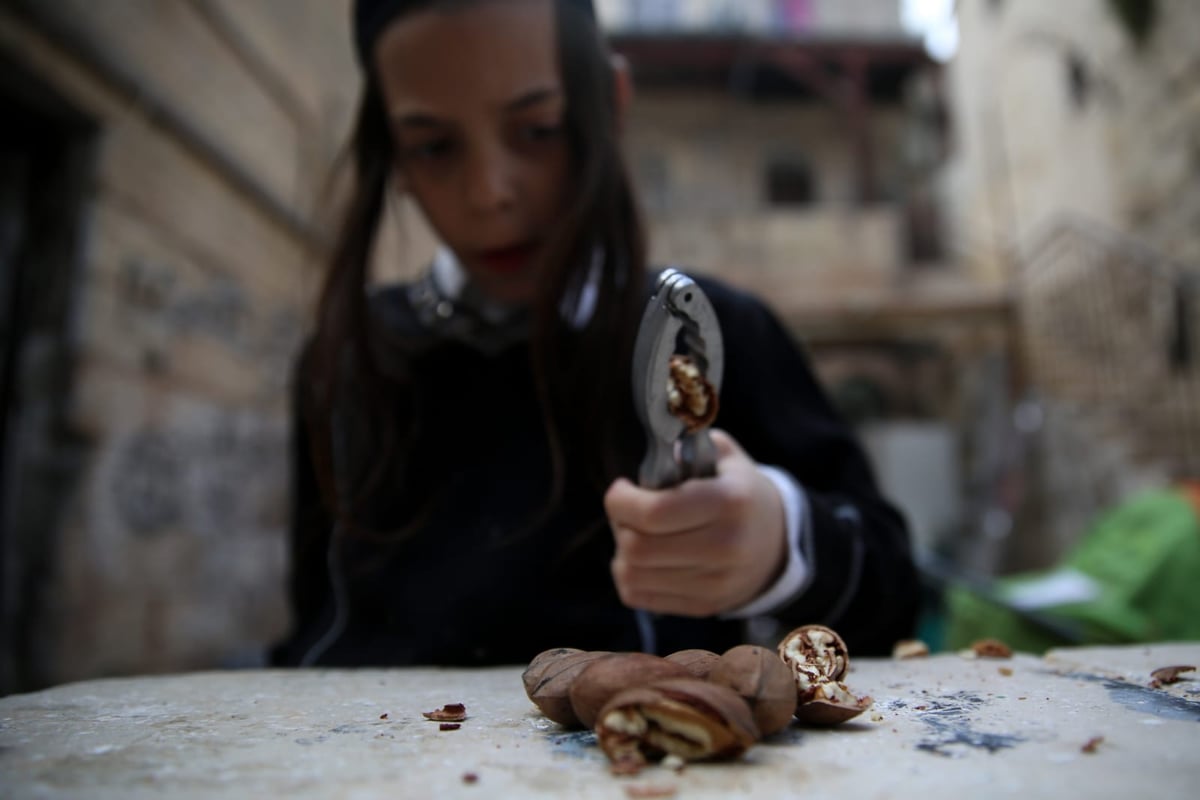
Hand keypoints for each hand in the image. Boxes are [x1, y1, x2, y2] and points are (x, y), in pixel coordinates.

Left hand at [604, 429, 787, 616]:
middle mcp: (726, 547)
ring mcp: (716, 583)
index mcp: (730, 502)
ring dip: (621, 552)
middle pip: (637, 548)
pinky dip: (629, 576)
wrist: (778, 542)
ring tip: (634, 534)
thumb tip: (654, 454)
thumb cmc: (740, 493)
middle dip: (619, 525)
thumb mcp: (725, 458)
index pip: (654, 512)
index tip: (622, 489)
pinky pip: (639, 597)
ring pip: (633, 575)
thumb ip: (687, 448)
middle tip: (626, 511)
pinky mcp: (704, 606)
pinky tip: (643, 559)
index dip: (621, 500)